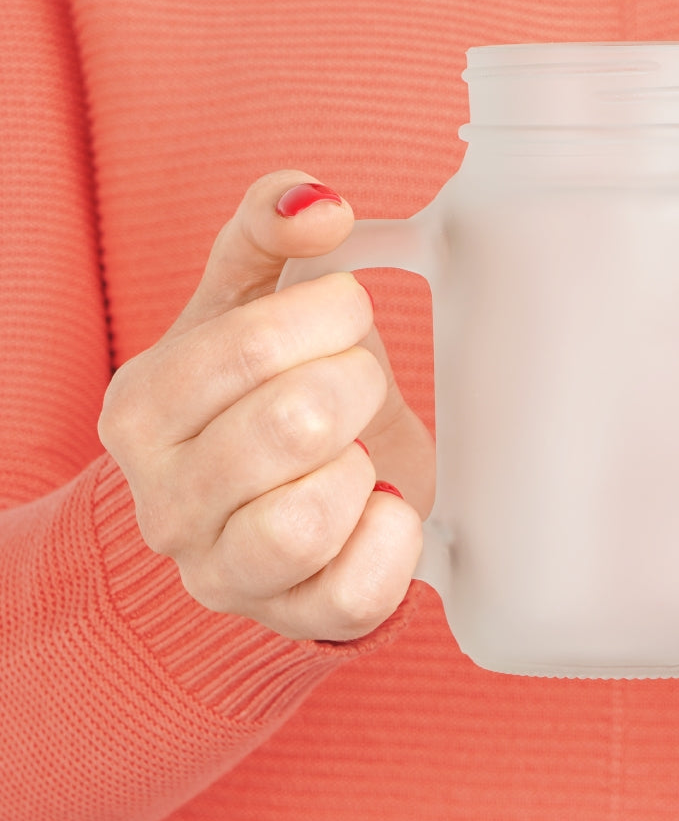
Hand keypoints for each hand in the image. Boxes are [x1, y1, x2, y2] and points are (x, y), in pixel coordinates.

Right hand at [98, 171, 433, 641]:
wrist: (270, 494)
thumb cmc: (261, 387)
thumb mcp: (249, 297)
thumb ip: (268, 228)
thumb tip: (318, 202)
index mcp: (142, 408)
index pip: (252, 344)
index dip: (330, 315)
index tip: (345, 314)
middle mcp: (164, 501)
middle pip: (294, 424)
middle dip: (356, 384)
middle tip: (356, 383)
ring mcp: (222, 572)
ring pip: (309, 519)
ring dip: (362, 466)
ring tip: (356, 449)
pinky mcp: (292, 619)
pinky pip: (356, 592)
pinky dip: (393, 537)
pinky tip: (381, 503)